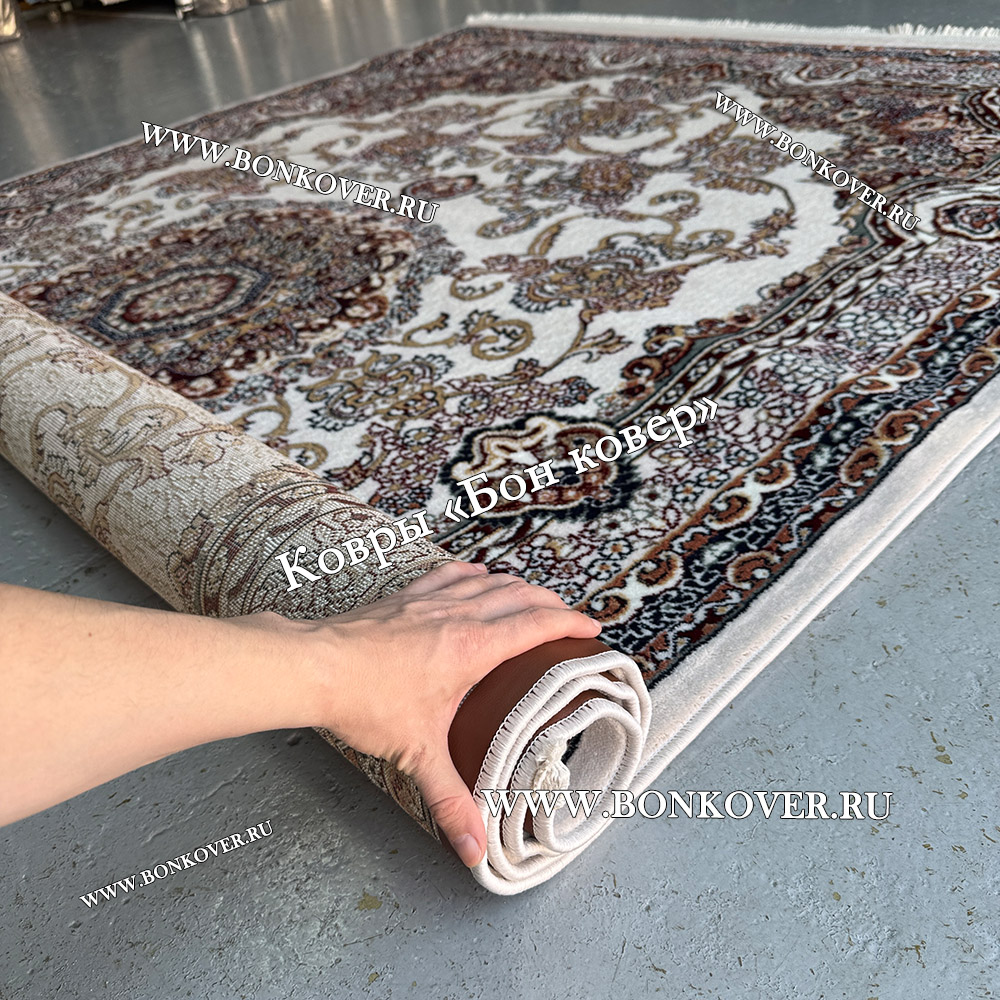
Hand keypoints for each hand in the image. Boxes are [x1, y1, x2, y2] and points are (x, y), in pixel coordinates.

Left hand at [297, 561, 601, 865]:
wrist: (315, 666)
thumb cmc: (365, 701)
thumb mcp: (417, 754)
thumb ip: (450, 800)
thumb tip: (473, 848)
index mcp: (471, 647)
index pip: (534, 625)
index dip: (569, 623)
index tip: (592, 626)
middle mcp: (457, 615)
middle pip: (519, 596)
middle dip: (551, 603)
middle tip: (570, 616)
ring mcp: (430, 600)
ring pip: (488, 580)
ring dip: (517, 586)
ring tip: (533, 596)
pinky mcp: (405, 597)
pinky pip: (449, 574)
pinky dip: (472, 573)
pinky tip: (476, 574)